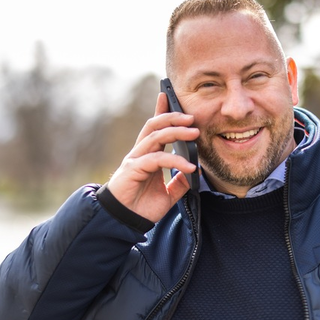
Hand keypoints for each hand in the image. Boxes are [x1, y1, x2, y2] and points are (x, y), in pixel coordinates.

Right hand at [105, 92, 198, 222]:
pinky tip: (189, 167)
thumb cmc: (141, 207)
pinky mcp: (133, 169)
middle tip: (191, 116)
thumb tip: (193, 173)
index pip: (154, 128)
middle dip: (172, 117)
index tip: (168, 96)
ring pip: (155, 137)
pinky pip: (157, 159)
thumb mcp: (167, 194)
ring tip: (195, 133)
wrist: (124, 223)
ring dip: (176, 132)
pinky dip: (175, 160)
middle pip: (154, 126)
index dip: (161, 111)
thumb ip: (179, 183)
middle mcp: (139, 154)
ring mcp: (135, 160)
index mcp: (147, 156)